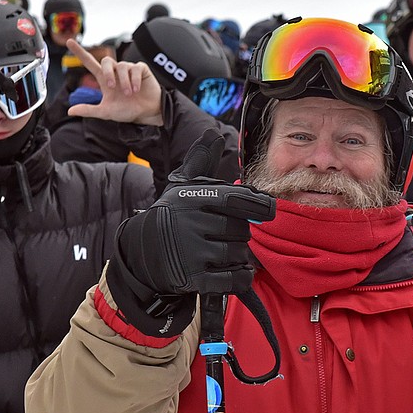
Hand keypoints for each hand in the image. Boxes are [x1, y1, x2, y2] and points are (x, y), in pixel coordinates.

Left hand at [64, 38, 163, 124]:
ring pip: (122, 66)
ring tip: (129, 94)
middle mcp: (115, 72)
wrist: (147, 112)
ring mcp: (128, 69)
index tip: (69, 42)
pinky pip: (135, 68)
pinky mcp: (141, 69)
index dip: (79, 52)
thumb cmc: (127, 110)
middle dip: (107, 72)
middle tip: (111, 87)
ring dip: (124, 82)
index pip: (90, 62)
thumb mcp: (106, 112)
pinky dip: (135, 80)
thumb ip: (89, 110)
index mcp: (104, 79)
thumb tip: (70, 111)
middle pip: (106, 60)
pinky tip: (137, 89)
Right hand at [106, 130, 275, 335]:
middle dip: (238, 234)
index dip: (259, 205)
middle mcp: (191, 224)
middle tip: (223, 235)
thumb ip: (201, 161)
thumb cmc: (172, 216)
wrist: (142, 252)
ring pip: (238, 254)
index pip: (236, 200)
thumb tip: (212, 134)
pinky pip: (233, 279)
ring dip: (237, 256)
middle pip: (241, 230)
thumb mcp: (182, 187)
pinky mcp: (193, 278)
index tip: (269, 210)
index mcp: (192, 199)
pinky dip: (240, 276)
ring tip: (220, 252)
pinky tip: (232, 272)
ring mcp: (192, 253)